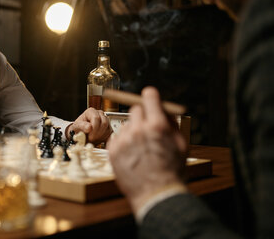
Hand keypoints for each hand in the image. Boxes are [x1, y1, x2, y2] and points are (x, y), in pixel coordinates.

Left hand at [66, 108, 111, 144]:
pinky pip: (110, 134)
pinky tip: (97, 139)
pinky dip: (104, 138)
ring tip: (93, 139)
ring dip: (100, 136)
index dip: (94, 128)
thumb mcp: (76, 127)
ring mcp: (105, 120)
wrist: (81, 135)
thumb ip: (82, 126)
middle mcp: (99, 114)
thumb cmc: (78, 129)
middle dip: (97, 133)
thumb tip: (89, 127)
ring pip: (108, 129)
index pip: (96, 118)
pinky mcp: (109, 128)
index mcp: (91, 111)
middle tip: (91, 139)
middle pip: (104, 123)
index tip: (89, 136)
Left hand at [107, 87, 187, 213]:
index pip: (149, 96)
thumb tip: (164, 109)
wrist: (156, 194)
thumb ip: (171, 124)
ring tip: (141, 149)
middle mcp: (138, 130)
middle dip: (142, 116)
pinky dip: (123, 143)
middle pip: (135, 110)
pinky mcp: (112, 151)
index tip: (149, 97)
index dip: (150, 97)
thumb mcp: (180, 145)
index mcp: (157, 126)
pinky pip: (116, 137)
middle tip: (147, 129)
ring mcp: (123, 140)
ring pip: (126, 125)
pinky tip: (132, 154)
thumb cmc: (171, 171)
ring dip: (132, 132)